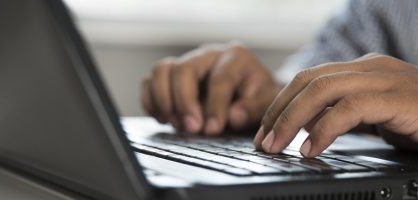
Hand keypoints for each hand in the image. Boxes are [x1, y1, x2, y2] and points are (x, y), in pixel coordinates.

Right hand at [141, 43, 278, 134]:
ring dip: (164, 100)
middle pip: (184, 69)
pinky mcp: (172, 75)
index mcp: (235, 57)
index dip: (215, 106)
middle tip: (191, 128)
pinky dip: (152, 102)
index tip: (212, 129)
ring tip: (177, 125)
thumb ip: (253, 109)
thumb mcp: (267, 102)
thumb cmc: (260, 95)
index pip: (219, 78)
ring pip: (161, 70)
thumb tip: (233, 116)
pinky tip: (166, 120)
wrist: (253, 91)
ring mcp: (187, 62)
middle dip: (184, 102)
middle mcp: (208, 55)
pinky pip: (150, 81)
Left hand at [254, 53, 417, 160]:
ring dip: (291, 120)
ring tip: (276, 147)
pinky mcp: (399, 97)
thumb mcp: (388, 118)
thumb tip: (317, 132)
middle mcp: (372, 68)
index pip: (312, 79)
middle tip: (262, 141)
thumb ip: (356, 116)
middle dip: (278, 111)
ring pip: (322, 89)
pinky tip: (311, 148)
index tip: (267, 130)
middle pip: (309, 80)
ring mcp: (386, 79)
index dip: (283, 104)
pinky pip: (348, 108)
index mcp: (368, 70)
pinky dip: (324, 128)